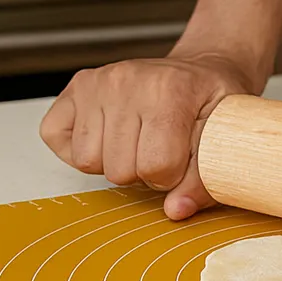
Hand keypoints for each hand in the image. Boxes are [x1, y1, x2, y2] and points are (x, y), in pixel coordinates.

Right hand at [39, 50, 258, 219]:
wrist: (199, 71)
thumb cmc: (212, 103)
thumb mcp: (225, 137)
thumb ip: (206, 180)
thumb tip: (175, 210)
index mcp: (169, 89)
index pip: (156, 167)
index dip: (172, 176)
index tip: (182, 160)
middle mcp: (126, 80)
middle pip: (119, 171)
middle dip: (143, 172)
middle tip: (160, 149)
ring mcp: (97, 82)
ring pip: (88, 161)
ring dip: (114, 162)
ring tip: (137, 141)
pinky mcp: (76, 87)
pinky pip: (56, 138)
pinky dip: (80, 147)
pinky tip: (109, 135)